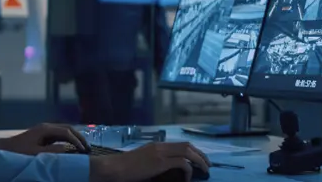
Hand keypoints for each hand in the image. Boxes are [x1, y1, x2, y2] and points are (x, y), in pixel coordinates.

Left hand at [0, 123, 87, 154]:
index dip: (77, 141)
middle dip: (79, 137)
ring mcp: (44, 130)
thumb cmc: (18, 151)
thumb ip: (52, 151)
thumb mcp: (35, 153)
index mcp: (45, 129)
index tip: (84, 150)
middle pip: (68, 128)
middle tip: (88, 147)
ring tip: (83, 147)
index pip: (67, 132)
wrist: (4, 148)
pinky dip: (68, 139)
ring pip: (64, 130)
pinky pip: (59, 135)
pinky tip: (71, 147)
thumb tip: (67, 149)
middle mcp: (46, 127)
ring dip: (74, 137)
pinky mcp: (43, 135)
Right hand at [90, 142, 209, 181]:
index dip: (194, 151)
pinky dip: (188, 170)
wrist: (114, 168)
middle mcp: (160, 146)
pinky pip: (182, 163)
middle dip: (201, 154)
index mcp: (157, 145)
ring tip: (205, 170)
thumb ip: (155, 160)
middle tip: (208, 164)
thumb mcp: (142, 161)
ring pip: (187, 152)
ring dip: (199, 161)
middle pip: (187, 145)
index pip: (181, 143)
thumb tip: (168, 167)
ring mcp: (161, 153)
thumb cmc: (125, 169)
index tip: (200, 159)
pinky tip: (188, 178)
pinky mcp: (160, 162)